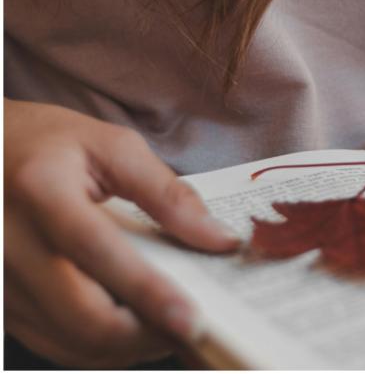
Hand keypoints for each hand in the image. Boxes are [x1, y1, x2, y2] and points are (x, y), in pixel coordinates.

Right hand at [4, 99, 239, 366]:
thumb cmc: (46, 143)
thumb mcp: (111, 146)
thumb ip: (166, 193)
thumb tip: (217, 237)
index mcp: (40, 191)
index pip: (96, 252)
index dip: (148, 292)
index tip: (193, 318)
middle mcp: (8, 244)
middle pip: (82, 316)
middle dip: (147, 334)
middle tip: (194, 329)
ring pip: (69, 342)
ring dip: (128, 346)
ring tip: (171, 329)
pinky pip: (52, 342)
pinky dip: (99, 346)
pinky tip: (133, 329)